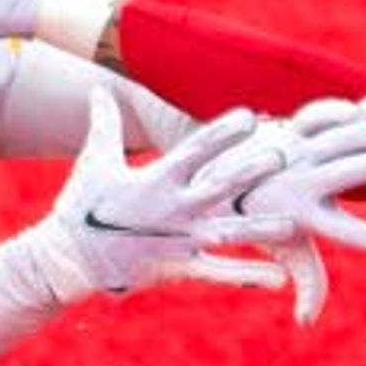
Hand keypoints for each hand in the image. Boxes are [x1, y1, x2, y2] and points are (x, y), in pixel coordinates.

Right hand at [18, 86, 305, 305]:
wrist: (70, 259)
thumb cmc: (83, 206)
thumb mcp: (94, 160)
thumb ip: (103, 122)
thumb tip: (100, 86)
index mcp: (156, 180)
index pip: (195, 152)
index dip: (222, 134)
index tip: (250, 116)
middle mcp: (173, 209)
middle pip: (219, 188)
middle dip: (250, 172)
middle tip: (282, 156)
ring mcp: (179, 241)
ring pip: (229, 233)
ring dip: (262, 229)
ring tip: (294, 224)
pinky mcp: (180, 267)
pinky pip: (219, 273)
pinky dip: (248, 276)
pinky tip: (280, 279)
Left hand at [232, 96, 365, 326]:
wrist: (215, 177)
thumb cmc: (259, 221)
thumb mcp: (285, 251)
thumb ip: (309, 282)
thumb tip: (306, 322)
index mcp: (301, 215)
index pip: (338, 230)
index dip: (365, 236)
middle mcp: (300, 181)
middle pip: (343, 173)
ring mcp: (295, 151)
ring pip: (335, 138)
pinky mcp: (290, 128)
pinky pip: (318, 116)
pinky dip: (343, 111)